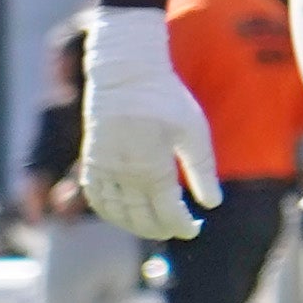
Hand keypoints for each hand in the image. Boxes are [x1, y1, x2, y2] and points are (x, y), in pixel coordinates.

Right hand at [77, 3, 216, 241]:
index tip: (194, 229)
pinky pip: (95, 197)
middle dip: (161, 229)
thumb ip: (202, 169)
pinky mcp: (90, 161)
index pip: (168, 212)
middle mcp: (124, 174)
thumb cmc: (165, 98)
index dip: (181, 226)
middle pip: (141, 218)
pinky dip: (109, 212)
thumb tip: (212, 204)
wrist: (124, 73)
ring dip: (135, 225)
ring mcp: (103, 169)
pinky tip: (123, 214)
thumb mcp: (193, 130)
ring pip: (116, 213)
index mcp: (152, 168)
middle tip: (177, 229)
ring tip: (155, 226)